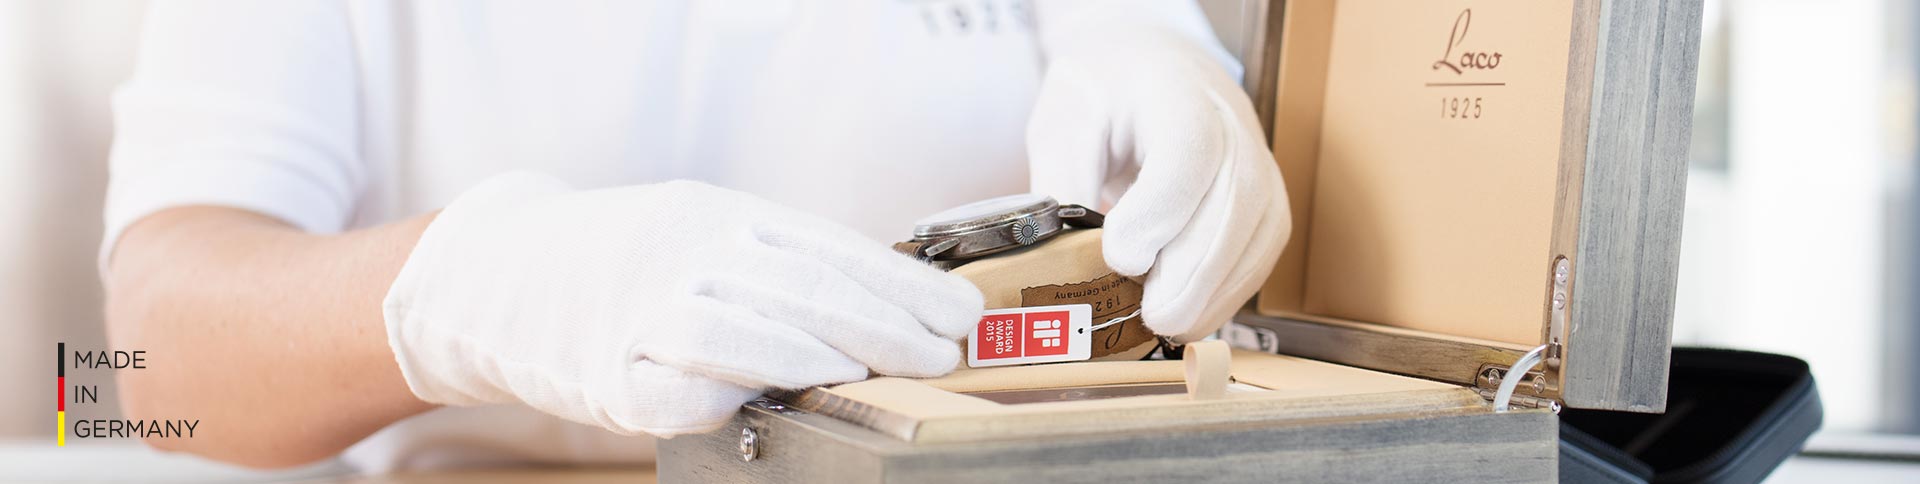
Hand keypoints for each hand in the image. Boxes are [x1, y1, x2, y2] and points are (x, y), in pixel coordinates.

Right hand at [382, 172, 982, 436]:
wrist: (494, 273)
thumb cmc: (625, 262)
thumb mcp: (703, 234)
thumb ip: (781, 265)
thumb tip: (893, 307)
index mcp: (716, 214)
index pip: (828, 248)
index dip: (902, 286)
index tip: (960, 316)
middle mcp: (681, 254)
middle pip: (796, 288)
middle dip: (882, 326)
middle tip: (940, 355)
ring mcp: (637, 313)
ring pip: (735, 333)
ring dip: (810, 357)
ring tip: (868, 377)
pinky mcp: (603, 375)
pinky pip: (670, 394)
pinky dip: (718, 402)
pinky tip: (756, 406)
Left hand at [1027, 2, 1291, 342]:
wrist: (1149, 72)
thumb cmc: (1102, 98)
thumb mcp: (1063, 124)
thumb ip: (1063, 183)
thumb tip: (1064, 256)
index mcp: (1174, 91)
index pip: (1189, 152)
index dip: (1160, 212)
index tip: (1119, 255)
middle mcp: (1232, 124)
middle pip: (1236, 201)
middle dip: (1192, 271)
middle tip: (1149, 315)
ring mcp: (1259, 164)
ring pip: (1258, 235)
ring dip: (1213, 292)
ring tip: (1163, 323)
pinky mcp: (1266, 204)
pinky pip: (1260, 257)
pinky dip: (1225, 295)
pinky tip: (1186, 314)